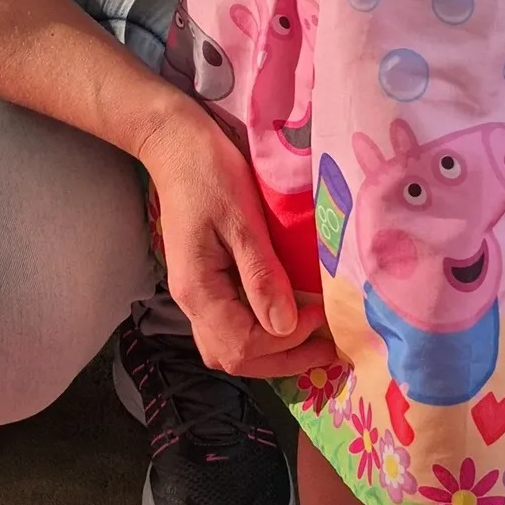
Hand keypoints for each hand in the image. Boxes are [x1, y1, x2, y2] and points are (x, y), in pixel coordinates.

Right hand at [137, 96, 336, 378]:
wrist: (176, 144)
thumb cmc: (211, 173)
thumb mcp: (242, 219)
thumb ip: (261, 275)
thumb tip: (286, 327)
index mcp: (198, 289)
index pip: (242, 345)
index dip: (287, 342)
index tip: (321, 314)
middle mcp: (191, 301)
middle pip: (232, 357)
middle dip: (283, 360)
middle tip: (328, 349)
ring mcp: (195, 293)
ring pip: (228, 346)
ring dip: (271, 353)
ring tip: (312, 343)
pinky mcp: (204, 280)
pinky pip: (230, 324)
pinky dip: (259, 334)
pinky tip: (285, 322)